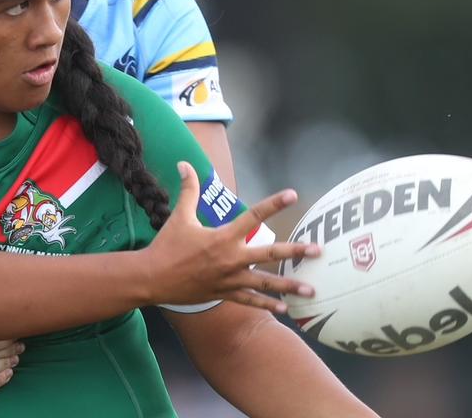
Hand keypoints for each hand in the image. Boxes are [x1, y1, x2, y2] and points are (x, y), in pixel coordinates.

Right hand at [142, 162, 319, 313]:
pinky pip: (250, 300)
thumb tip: (184, 164)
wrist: (153, 278)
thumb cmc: (167, 245)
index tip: (292, 194)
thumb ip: (188, 189)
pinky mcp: (225, 293)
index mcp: (223, 236)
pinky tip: (285, 307)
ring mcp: (230, 278)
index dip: (273, 204)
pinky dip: (267, 304)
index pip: (254, 215)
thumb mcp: (179, 216)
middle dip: (295, 251)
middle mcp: (232, 258)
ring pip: (266, 282)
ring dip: (289, 286)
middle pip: (270, 253)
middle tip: (318, 250)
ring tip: (312, 290)